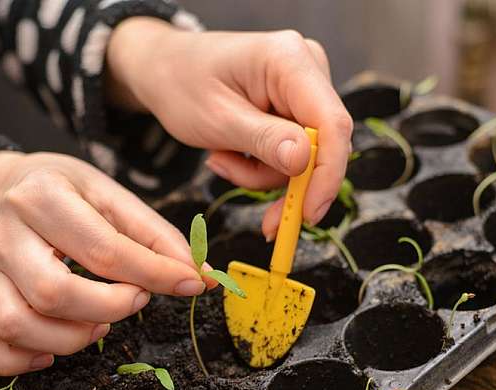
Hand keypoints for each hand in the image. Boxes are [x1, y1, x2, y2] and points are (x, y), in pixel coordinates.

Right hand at [0, 151, 205, 374]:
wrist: (4, 186)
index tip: (189, 283)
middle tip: (136, 299)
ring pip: (16, 324)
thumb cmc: (64, 191)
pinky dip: (16, 360)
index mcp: (41, 198)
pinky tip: (52, 351)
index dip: (154, 274)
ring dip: (69, 338)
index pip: (103, 250)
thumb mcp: (111, 195)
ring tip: (99, 322)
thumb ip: (156, 236)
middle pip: (52, 293)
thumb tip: (201, 275)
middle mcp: (5, 235)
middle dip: (109, 308)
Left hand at [106, 18, 352, 239]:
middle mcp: (308, 68)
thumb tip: (305, 162)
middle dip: (290, 184)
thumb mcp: (216, 119)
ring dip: (263, 175)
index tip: (308, 214)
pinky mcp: (296, 107)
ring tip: (220, 160)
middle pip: (324, 145)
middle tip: (266, 223)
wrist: (164, 69)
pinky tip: (229, 154)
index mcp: (290, 60)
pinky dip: (262, 167)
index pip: (331, 123)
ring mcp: (304, 88)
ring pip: (307, 157)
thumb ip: (263, 140)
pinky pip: (294, 155)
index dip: (327, 174)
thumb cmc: (182, 85)